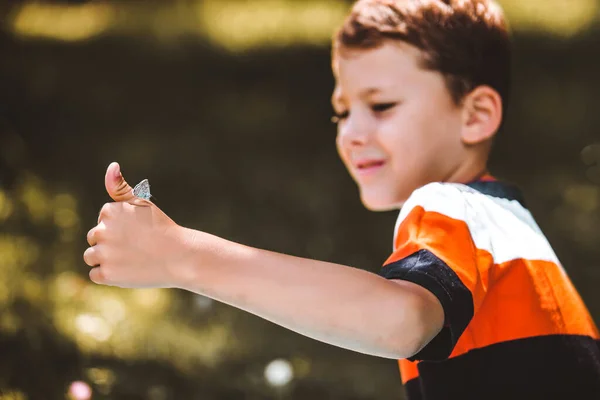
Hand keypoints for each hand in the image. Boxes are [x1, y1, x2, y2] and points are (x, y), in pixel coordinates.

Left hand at [83, 162, 194, 287]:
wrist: (180, 257)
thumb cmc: (162, 229)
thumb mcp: (143, 203)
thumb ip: (121, 188)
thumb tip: (112, 165)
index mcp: (110, 211)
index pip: (102, 221)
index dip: (120, 228)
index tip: (137, 231)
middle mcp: (102, 231)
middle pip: (94, 238)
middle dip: (111, 243)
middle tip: (136, 246)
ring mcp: (104, 254)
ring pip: (91, 256)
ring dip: (107, 260)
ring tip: (131, 259)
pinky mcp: (107, 274)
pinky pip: (96, 275)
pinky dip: (110, 276)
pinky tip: (128, 270)